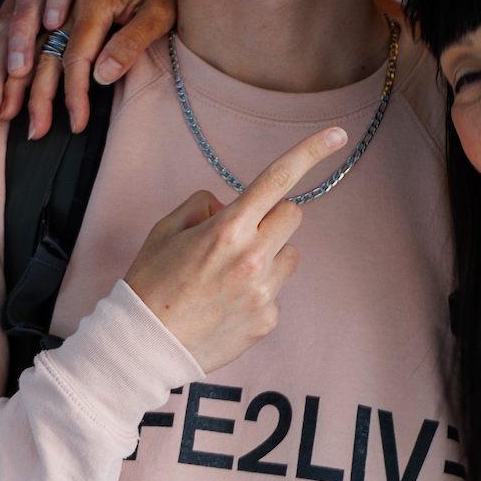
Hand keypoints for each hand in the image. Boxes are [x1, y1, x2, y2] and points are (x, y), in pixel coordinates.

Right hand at [0, 0, 177, 136]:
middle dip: (34, 91)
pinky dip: (2, 57)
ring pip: (24, 41)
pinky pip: (20, 34)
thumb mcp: (160, 14)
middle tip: (34, 130)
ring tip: (4, 112)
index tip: (77, 123)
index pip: (76, 53)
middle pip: (43, 48)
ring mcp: (57, 2)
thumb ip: (130, 42)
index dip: (74, 91)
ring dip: (11, 77)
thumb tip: (100, 76)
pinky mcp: (52, 9)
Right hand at [122, 126, 346, 373]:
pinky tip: (225, 304)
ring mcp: (264, 292)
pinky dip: (257, 292)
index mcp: (228, 229)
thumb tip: (230, 207)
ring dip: (268, 256)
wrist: (143, 346)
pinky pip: (276, 291)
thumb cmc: (150, 284)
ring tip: (228, 277)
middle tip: (240, 236)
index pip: (278, 179)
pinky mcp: (267, 319)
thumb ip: (204, 206)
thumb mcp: (166, 230)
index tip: (337, 134)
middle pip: (292, 215)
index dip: (310, 152)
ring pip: (289, 254)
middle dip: (271, 218)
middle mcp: (253, 258)